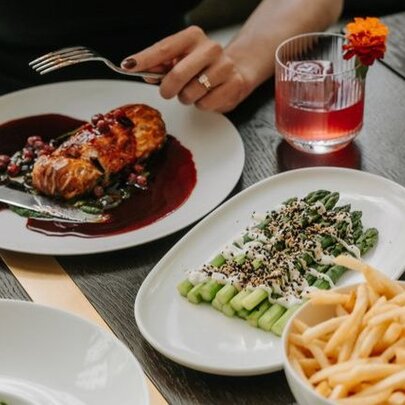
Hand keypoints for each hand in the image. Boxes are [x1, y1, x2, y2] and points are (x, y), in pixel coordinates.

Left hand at [121, 26, 249, 112]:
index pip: (164, 48)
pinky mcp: (233, 84)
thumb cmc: (202, 67)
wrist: (236, 72)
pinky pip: (205, 104)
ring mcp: (224, 66)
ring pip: (190, 93)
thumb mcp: (180, 61)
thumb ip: (160, 66)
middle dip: (167, 88)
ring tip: (193, 91)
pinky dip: (201, 105)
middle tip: (167, 91)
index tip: (128, 66)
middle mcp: (210, 48)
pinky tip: (207, 96)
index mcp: (193, 37)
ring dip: (186, 98)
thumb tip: (141, 70)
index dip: (144, 59)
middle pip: (177, 74)